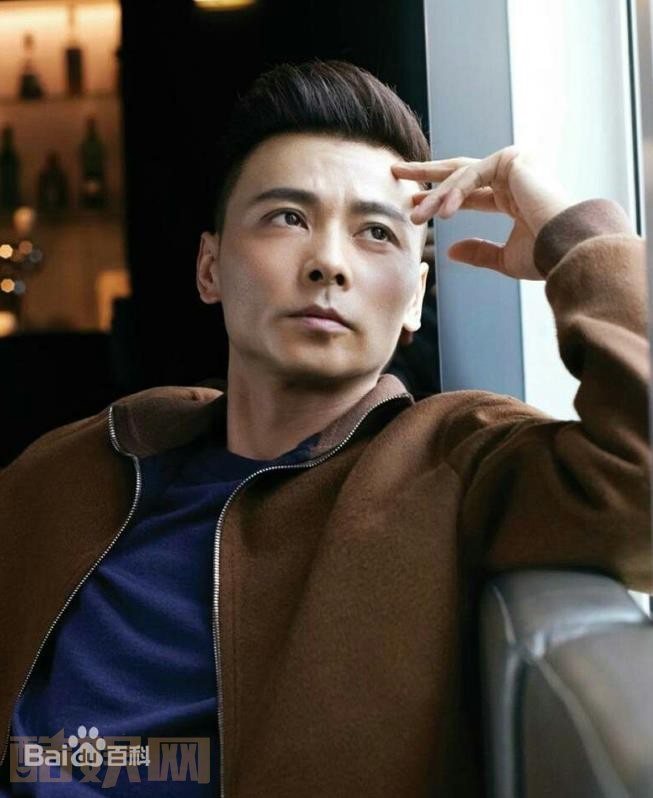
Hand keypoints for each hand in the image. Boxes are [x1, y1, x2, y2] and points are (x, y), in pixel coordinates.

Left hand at [391, 145, 571, 279]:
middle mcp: (512, 175)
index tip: (414, 205)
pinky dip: (454, 193)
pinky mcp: (513, 158)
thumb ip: (479, 252)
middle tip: (396, 172)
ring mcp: (514, 163)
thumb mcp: (504, 258)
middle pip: (459, 170)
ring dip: (435, 197)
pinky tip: (441, 212)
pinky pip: (472, 175)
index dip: (439, 198)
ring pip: (461, 176)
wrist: (568, 249)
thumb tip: (450, 252)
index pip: (468, 190)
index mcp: (511, 195)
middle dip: (427, 172)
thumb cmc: (544, 256)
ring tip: (414, 215)